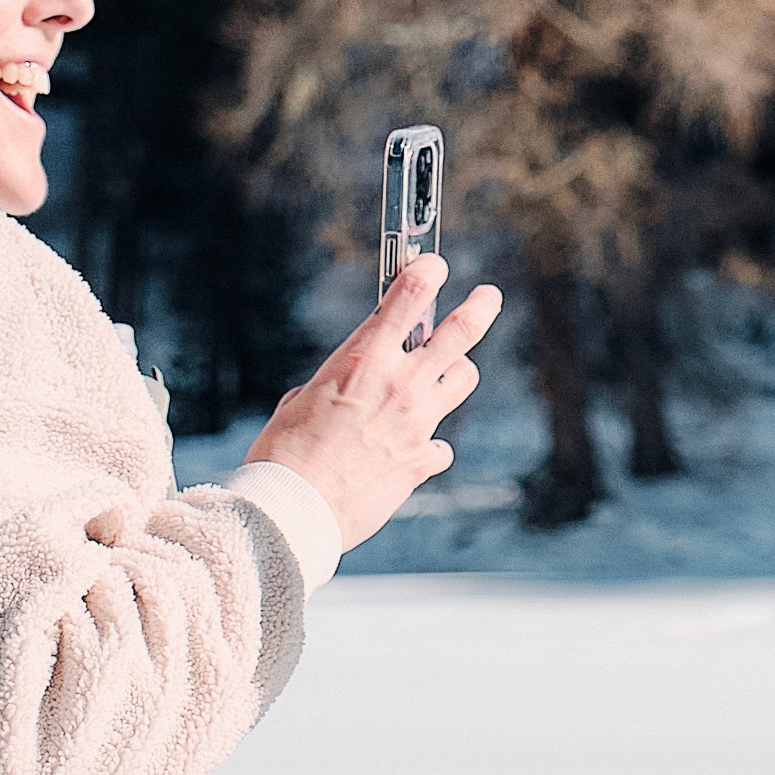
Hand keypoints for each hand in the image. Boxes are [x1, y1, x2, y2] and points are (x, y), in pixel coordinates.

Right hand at [245, 256, 502, 550]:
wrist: (296, 510)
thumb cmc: (286, 454)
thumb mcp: (302, 399)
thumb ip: (335, 384)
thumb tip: (344, 389)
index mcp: (364, 359)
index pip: (408, 295)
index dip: (426, 271)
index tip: (434, 263)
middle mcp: (401, 384)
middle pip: (461, 331)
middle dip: (479, 306)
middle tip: (488, 296)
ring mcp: (419, 422)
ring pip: (463, 378)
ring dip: (457, 369)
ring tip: (449, 370)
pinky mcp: (423, 460)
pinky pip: (440, 443)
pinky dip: (429, 442)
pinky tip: (412, 451)